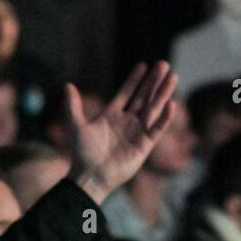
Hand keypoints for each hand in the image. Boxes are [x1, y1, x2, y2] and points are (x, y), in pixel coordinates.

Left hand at [68, 61, 178, 205]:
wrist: (90, 176)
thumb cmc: (81, 154)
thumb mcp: (76, 126)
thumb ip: (73, 106)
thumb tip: (67, 85)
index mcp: (111, 116)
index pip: (126, 93)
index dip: (134, 80)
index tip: (143, 65)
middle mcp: (126, 122)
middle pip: (144, 97)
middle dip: (153, 82)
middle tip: (164, 64)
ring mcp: (137, 133)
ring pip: (153, 108)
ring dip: (163, 93)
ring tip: (173, 76)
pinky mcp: (144, 146)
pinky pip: (157, 129)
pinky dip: (164, 118)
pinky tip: (171, 104)